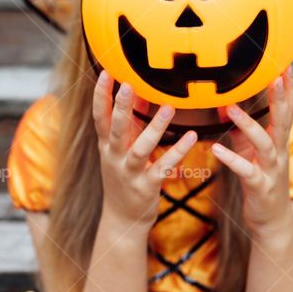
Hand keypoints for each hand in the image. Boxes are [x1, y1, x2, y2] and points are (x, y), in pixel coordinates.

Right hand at [92, 70, 197, 229]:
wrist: (122, 219)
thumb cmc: (123, 176)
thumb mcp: (120, 149)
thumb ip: (130, 122)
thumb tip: (140, 91)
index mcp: (106, 146)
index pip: (100, 117)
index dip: (100, 96)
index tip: (105, 73)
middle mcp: (114, 157)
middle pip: (115, 129)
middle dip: (121, 107)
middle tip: (128, 84)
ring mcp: (130, 173)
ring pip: (140, 149)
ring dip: (154, 128)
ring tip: (169, 108)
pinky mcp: (147, 186)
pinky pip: (163, 167)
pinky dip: (178, 152)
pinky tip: (192, 137)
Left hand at [211, 68, 292, 235]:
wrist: (272, 221)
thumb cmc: (260, 180)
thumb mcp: (250, 151)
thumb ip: (240, 129)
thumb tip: (225, 105)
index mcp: (278, 141)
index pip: (286, 109)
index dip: (287, 88)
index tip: (284, 64)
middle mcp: (279, 152)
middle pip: (284, 120)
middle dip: (281, 98)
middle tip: (276, 75)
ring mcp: (272, 170)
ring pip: (265, 144)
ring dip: (249, 125)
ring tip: (230, 109)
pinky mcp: (260, 187)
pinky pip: (246, 171)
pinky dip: (232, 159)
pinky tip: (216, 148)